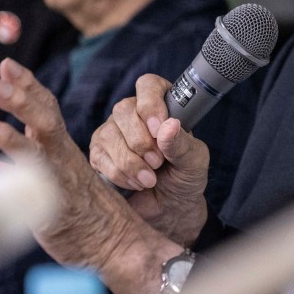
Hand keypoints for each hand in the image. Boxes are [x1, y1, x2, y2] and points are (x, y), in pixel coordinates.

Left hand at [0, 59, 141, 267]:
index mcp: (61, 148)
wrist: (117, 242)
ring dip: (6, 137)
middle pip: (44, 122)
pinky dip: (5, 181)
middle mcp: (62, 160)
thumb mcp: (54, 177)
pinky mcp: (54, 214)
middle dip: (19, 100)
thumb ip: (22, 163)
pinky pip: (29, 195)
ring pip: (34, 155)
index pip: (45, 109)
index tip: (7, 65)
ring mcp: (59, 186)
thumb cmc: (83, 210)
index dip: (28, 85)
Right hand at [90, 74, 211, 246]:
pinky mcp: (99, 153)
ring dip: (130, 162)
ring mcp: (113, 132)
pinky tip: (136, 184)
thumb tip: (169, 125)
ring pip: (109, 135)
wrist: (170, 207)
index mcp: (162, 104)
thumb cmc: (185, 177)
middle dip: (141, 141)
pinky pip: (100, 157)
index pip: (148, 85)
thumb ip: (182, 143)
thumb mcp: (194, 161)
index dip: (150, 104)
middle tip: (158, 163)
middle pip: (124, 110)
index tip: (158, 129)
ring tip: (150, 179)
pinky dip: (120, 174)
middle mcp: (133, 113)